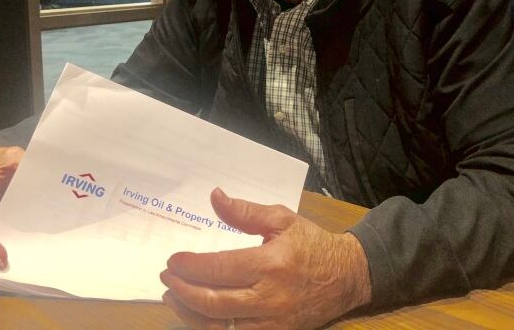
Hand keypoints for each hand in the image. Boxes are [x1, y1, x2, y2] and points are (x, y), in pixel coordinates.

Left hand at [160, 188, 370, 329]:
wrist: (347, 276)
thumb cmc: (312, 244)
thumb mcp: (282, 219)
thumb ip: (245, 211)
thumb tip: (214, 197)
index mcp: (272, 263)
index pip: (221, 269)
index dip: (191, 267)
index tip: (173, 260)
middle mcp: (271, 297)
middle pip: (215, 302)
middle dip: (184, 290)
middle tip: (167, 277)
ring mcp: (274, 323)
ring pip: (221, 327)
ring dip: (191, 313)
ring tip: (173, 297)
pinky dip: (211, 328)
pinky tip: (198, 315)